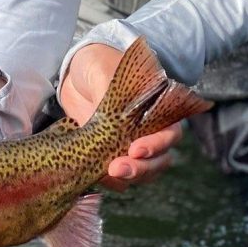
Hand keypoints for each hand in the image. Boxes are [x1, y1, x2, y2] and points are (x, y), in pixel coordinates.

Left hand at [59, 43, 182, 190]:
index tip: (135, 149)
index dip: (157, 145)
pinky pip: (118, 178)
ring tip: (105, 175)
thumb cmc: (100, 64)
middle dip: (141, 169)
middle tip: (117, 168)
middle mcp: (150, 132)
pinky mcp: (110, 156)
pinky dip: (109, 182)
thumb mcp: (104, 70)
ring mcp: (130, 147)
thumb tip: (109, 117)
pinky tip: (94, 177)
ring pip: (142, 174)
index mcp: (158, 110)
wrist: (77, 74)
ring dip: (127, 179)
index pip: (170, 134)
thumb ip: (109, 93)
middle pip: (159, 161)